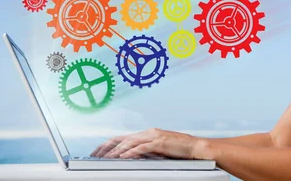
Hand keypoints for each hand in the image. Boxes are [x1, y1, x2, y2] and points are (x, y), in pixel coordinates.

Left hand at [91, 128, 207, 159]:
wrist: (196, 148)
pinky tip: (123, 157)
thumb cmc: (180, 151)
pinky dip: (131, 152)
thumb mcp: (159, 150)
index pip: (122, 138)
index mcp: (147, 134)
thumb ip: (146, 151)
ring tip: (105, 158)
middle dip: (106, 147)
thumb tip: (131, 158)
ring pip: (129, 142)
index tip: (97, 152)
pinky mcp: (160, 142)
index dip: (107, 144)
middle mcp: (148, 132)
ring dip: (115, 151)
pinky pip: (142, 147)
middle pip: (121, 138)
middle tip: (94, 155)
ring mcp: (154, 136)